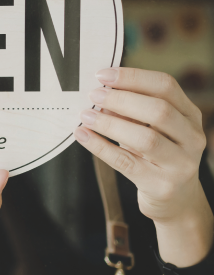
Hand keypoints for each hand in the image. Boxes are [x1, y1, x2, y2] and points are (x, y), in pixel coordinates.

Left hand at [74, 67, 206, 222]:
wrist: (176, 200)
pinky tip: (82, 135)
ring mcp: (181, 164)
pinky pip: (126, 162)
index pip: (166, 86)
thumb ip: (132, 110)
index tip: (103, 74)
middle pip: (159, 110)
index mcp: (190, 115)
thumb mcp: (150, 128)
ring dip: (110, 124)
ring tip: (86, 115)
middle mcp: (192, 137)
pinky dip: (100, 147)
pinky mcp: (161, 185)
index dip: (133, 77)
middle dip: (121, 99)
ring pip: (145, 138)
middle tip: (93, 95)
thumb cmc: (156, 154)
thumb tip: (100, 93)